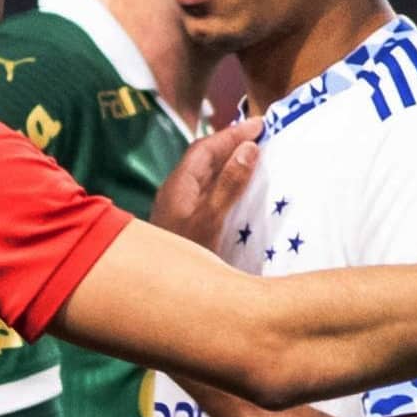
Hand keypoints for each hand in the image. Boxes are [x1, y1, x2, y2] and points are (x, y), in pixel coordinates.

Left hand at [151, 119, 261, 247]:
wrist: (155, 292)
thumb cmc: (183, 254)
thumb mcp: (210, 220)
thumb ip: (229, 184)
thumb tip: (248, 147)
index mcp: (179, 185)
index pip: (205, 148)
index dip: (231, 133)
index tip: (260, 123)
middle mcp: (177, 193)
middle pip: (204, 159)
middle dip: (230, 143)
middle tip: (260, 135)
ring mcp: (179, 209)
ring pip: (205, 177)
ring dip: (229, 164)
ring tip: (255, 157)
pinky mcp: (185, 225)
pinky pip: (208, 193)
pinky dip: (226, 184)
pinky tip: (240, 193)